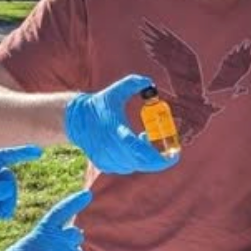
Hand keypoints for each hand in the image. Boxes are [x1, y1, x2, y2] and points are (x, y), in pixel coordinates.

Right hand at [63, 75, 179, 174]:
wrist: (76, 121)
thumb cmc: (99, 105)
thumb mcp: (115, 90)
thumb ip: (134, 83)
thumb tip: (150, 83)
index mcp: (116, 131)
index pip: (139, 149)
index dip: (159, 156)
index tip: (175, 154)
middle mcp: (111, 149)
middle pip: (142, 163)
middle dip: (160, 159)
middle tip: (171, 152)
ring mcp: (107, 159)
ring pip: (136, 165)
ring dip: (146, 156)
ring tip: (144, 137)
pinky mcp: (105, 165)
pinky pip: (127, 167)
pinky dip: (135, 159)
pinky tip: (133, 145)